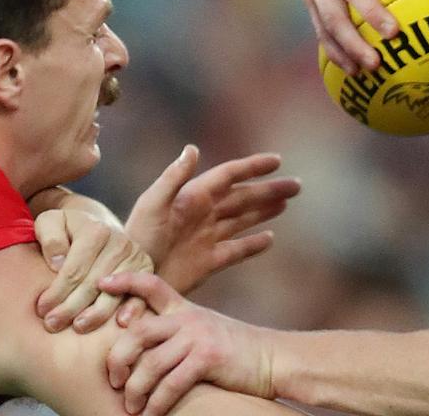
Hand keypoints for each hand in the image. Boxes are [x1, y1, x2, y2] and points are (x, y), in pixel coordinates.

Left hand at [33, 207, 153, 333]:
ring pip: (114, 293)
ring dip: (96, 314)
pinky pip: (140, 293)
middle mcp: (119, 242)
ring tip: (78, 327)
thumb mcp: (49, 222)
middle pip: (93, 284)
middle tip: (52, 324)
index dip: (57, 292)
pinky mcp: (145, 270)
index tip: (42, 309)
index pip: (74, 270)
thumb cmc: (66, 229)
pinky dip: (133, 308)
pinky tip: (121, 323)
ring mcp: (135, 256)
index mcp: (95, 230)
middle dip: (71, 307)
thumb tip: (58, 263)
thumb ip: (50, 238)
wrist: (94, 225)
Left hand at [100, 272, 272, 415]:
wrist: (272, 358)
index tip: (102, 283)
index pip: (151, 285)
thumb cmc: (234, 349)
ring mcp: (198, 337)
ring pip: (150, 363)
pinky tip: (152, 414)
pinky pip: (171, 383)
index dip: (125, 280)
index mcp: (184, 308)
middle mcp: (188, 318)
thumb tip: (139, 344)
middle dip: (118, 359)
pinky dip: (157, 403)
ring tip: (132, 407)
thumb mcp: (204, 328)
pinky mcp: (208, 358)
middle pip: (137, 331)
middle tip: (114, 381)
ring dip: (136, 390)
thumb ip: (176, 328)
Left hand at [125, 145, 298, 301]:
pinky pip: (236, 250)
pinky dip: (253, 245)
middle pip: (243, 197)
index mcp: (192, 197)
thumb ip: (173, 178)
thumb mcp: (152, 204)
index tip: (277, 161)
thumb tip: (193, 148)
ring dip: (265, 210)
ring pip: (243, 220)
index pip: (229, 176)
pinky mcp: (207, 263)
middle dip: (269, 190)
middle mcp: (202, 214)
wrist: (131, 279)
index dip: (253, 167)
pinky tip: (269, 239)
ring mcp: (206, 238)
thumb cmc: (135, 239)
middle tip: (297, 185)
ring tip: (286, 202)